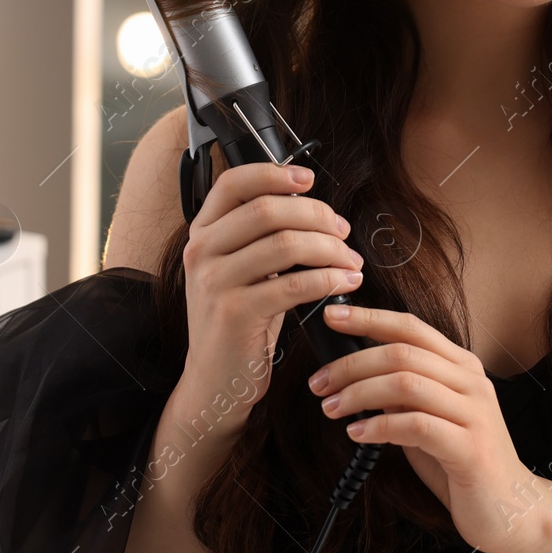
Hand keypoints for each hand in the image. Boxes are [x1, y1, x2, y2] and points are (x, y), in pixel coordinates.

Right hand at [177, 162, 363, 429]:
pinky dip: (330, 280)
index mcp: (202, 232)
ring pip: (286, 244)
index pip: (234, 183)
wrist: (215, 379)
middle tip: (343, 232)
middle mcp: (201, 251)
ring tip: (350, 261)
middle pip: (268, 209)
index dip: (274, 173)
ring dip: (330, 249)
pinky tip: (347, 283)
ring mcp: (214, 282)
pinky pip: (295, 285)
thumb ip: (260, 236)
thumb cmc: (238, 320)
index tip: (308, 180)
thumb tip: (311, 205)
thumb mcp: (239, 270)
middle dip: (317, 216)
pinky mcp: (234, 313)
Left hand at [306, 304, 551, 552]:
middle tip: (319, 382)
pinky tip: (359, 434)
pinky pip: (416, 425)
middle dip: (351, 364)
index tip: (331, 317)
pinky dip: (380, 426)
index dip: (369, 318)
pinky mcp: (471, 448)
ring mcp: (474, 413)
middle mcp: (471, 382)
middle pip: (401, 353)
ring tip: (331, 408)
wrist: (510, 508)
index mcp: (461, 366)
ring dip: (359, 394)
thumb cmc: (461, 460)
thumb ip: (402, 392)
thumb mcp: (428, 415)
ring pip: (406, 383)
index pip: (411, 327)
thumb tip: (351, 372)